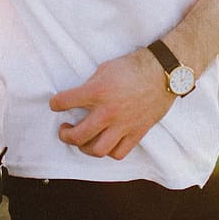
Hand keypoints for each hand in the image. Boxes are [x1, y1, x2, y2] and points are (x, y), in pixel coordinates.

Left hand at [49, 48, 172, 160]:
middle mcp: (108, 112)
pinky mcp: (136, 132)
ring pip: (97, 150)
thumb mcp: (105, 69)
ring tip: (83, 140)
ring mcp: (123, 125)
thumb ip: (91, 86)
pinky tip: (105, 143)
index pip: (65, 102)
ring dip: (85, 147)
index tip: (55, 104)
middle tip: (64, 129)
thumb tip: (80, 98)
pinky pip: (119, 152)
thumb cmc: (134, 67)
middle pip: (78, 135)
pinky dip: (108, 151)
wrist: (163, 73)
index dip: (55, 103)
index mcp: (98, 92)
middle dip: (66, 134)